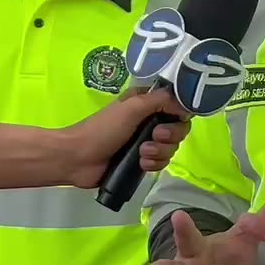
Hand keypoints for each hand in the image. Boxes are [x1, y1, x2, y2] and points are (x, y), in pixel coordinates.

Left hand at [64, 87, 191, 188]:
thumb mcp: (131, 108)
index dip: (180, 114)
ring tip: (142, 154)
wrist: (79, 159)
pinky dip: (154, 164)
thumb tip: (184, 104)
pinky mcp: (143, 160)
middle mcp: (149, 120)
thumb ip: (160, 100)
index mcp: (146, 103)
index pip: (177, 105)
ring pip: (171, 147)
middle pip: (178, 128)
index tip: (174, 120)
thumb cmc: (103, 129)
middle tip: (154, 137)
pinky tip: (141, 164)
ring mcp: (146, 141)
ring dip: (160, 152)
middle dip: (170, 136)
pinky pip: (162, 162)